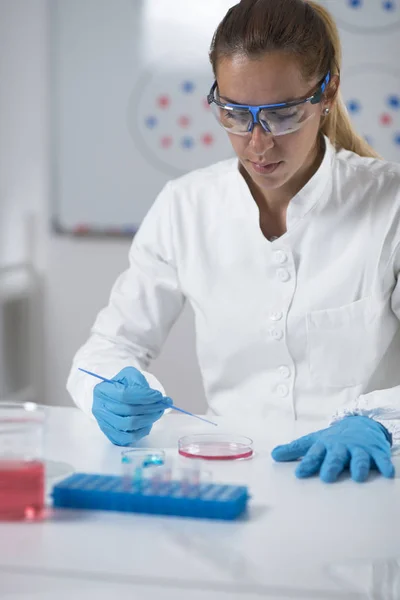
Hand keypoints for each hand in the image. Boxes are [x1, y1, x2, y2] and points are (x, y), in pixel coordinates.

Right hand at [92, 366, 171, 445]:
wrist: (115, 396)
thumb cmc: (123, 385)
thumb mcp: (130, 375)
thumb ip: (141, 383)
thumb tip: (157, 398)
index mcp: (102, 390)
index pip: (125, 395)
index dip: (144, 396)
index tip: (159, 396)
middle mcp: (99, 408)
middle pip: (128, 411)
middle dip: (150, 408)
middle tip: (163, 404)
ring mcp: (104, 423)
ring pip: (129, 425)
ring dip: (148, 419)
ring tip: (157, 412)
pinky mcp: (110, 435)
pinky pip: (127, 438)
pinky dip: (141, 431)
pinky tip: (148, 423)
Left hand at [271, 416, 394, 482]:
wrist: (359, 424)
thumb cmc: (333, 439)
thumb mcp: (314, 441)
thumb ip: (294, 449)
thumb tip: (273, 455)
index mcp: (325, 445)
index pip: (314, 455)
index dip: (307, 464)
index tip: (299, 474)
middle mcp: (341, 447)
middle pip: (336, 456)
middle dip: (331, 465)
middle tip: (326, 477)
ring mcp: (359, 448)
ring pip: (359, 457)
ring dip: (359, 466)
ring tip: (358, 477)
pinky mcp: (375, 451)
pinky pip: (381, 458)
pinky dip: (385, 465)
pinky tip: (387, 473)